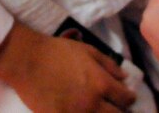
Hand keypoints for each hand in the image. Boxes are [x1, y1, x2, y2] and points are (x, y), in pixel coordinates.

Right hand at [0, 22, 135, 111]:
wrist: (29, 61)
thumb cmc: (58, 52)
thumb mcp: (88, 51)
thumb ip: (109, 65)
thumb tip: (124, 77)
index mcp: (101, 83)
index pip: (125, 98)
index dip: (129, 99)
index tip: (128, 98)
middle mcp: (92, 102)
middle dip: (121, 112)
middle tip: (118, 108)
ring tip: (103, 110)